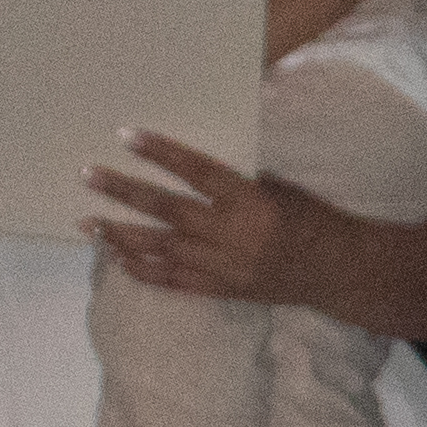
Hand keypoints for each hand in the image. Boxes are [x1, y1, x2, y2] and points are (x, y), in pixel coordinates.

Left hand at [85, 131, 315, 305]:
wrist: (338, 272)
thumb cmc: (313, 221)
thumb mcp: (282, 189)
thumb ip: (238, 183)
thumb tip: (197, 170)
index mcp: (251, 203)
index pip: (197, 173)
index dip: (162, 153)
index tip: (127, 137)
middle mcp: (233, 236)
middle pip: (168, 211)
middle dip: (125, 193)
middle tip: (88, 177)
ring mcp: (226, 267)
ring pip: (164, 249)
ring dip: (123, 236)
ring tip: (90, 224)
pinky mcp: (225, 290)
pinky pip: (178, 283)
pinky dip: (148, 273)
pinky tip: (120, 261)